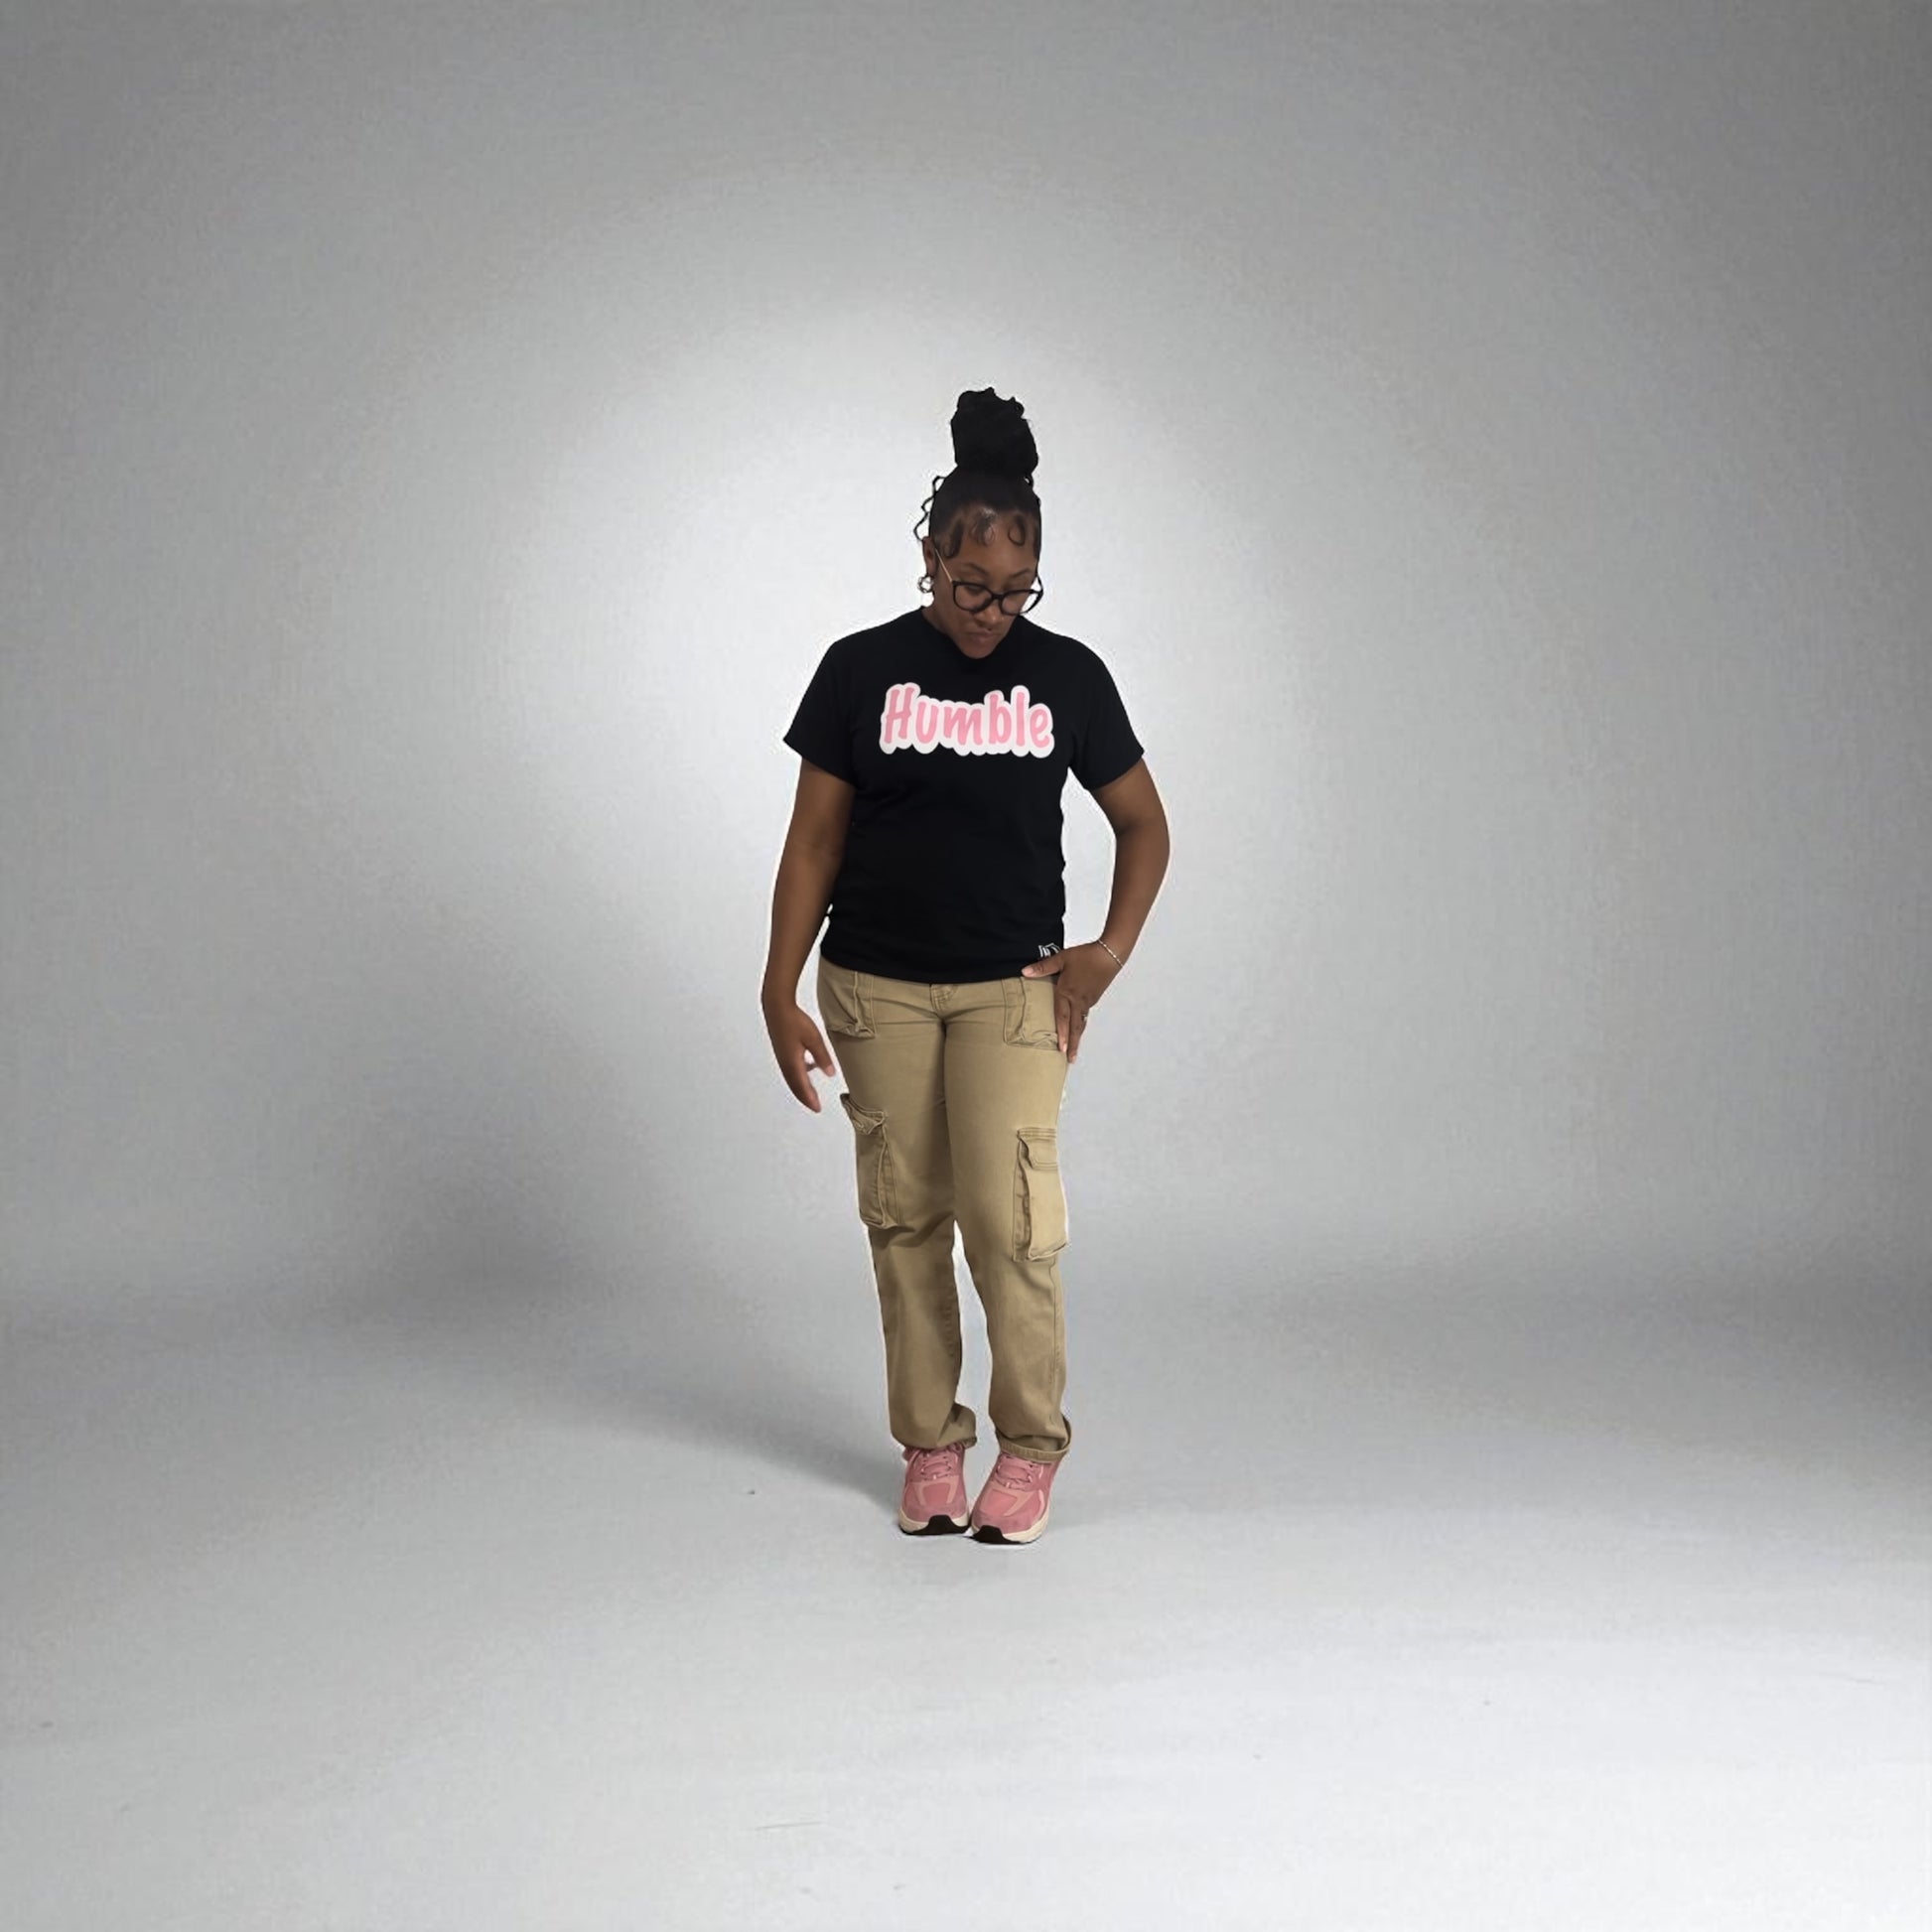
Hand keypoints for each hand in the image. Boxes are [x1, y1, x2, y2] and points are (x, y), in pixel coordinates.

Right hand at [763, 997, 838, 1111]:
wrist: (776, 1008)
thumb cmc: (793, 1021)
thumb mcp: (814, 1039)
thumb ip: (822, 1057)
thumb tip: (830, 1073)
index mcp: (792, 1062)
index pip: (802, 1086)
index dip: (810, 1099)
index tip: (817, 1108)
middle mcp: (785, 1063)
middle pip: (795, 1086)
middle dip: (805, 1097)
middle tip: (814, 1105)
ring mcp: (781, 1057)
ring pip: (792, 1078)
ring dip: (801, 1087)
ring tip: (811, 1092)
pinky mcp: (781, 1051)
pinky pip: (790, 1069)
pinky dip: (798, 1074)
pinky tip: (808, 1066)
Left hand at [1021, 942, 1121, 1062]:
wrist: (1109, 954)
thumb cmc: (1085, 955)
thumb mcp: (1062, 958)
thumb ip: (1043, 967)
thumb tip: (1025, 971)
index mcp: (1068, 992)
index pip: (1062, 1017)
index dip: (1061, 1034)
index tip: (1061, 1049)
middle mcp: (1078, 1000)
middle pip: (1075, 1027)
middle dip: (1072, 1044)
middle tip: (1070, 1059)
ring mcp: (1088, 1001)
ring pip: (1081, 1022)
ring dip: (1077, 1037)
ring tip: (1073, 1049)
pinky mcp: (1094, 998)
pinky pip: (1085, 1014)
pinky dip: (1080, 1024)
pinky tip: (1077, 1027)